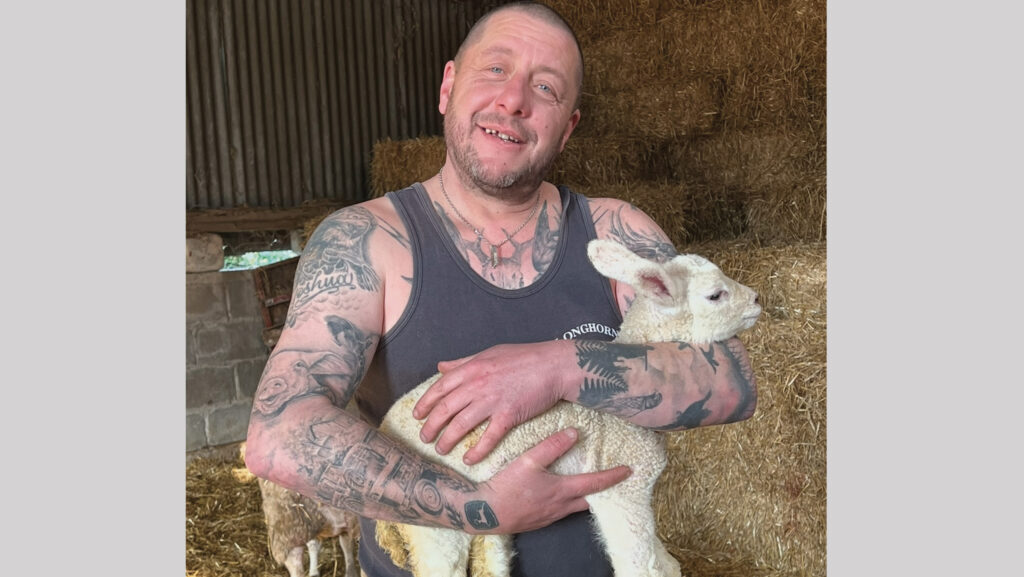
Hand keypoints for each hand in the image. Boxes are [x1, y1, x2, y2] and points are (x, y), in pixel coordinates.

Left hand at [413, 341, 572, 464]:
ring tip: (441, 449)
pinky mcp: (509, 415)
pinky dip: (477, 450)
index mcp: (472, 368)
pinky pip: (488, 437)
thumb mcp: (490, 354)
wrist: (554, 365)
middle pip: (445, 409)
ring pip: (461, 424)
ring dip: (447, 439)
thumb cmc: (524, 358)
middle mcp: (478, 384)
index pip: (440, 387)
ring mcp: (492, 400)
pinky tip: (469, 459)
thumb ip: (464, 362)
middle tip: (424, 437)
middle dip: (431, 425)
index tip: (417, 415)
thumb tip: (441, 367)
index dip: (425, 403)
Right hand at [469, 428, 631, 533]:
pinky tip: (557, 494)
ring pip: (574, 507)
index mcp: (562, 491)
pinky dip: (567, 502)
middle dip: (602, 491)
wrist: (483, 513)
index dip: (613, 476)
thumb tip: (574, 432)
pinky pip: (559, 511)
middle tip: (611, 482)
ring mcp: (548, 517)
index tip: (629, 470)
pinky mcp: (537, 521)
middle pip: (589, 500)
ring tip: (586, 485)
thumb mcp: (528, 461)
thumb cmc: (506, 486)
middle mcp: (560, 507)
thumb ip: (551, 446)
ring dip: (583, 497)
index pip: (595, 483)